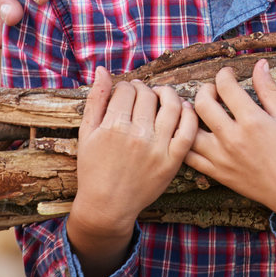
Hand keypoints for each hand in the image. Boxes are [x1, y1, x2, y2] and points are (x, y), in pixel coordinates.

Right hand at [69, 68, 197, 276]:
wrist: (107, 207)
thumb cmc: (93, 169)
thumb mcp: (86, 133)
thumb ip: (95, 99)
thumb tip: (102, 70)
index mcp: (114, 126)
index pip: (127, 89)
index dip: (125, 87)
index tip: (125, 92)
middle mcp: (137, 135)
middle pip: (148, 95)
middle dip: (143, 90)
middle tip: (141, 94)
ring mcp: (157, 148)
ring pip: (172, 106)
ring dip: (168, 94)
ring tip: (162, 96)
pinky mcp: (172, 161)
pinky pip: (188, 130)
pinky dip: (189, 114)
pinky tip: (183, 108)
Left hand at [188, 61, 275, 246]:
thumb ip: (269, 90)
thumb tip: (260, 64)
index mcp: (252, 120)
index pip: (225, 86)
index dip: (224, 74)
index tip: (228, 74)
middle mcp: (232, 138)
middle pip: (202, 104)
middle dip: (205, 90)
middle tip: (214, 91)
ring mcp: (221, 158)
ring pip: (190, 130)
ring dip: (191, 116)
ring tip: (199, 111)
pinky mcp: (217, 174)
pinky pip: (190, 157)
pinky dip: (187, 142)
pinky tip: (195, 134)